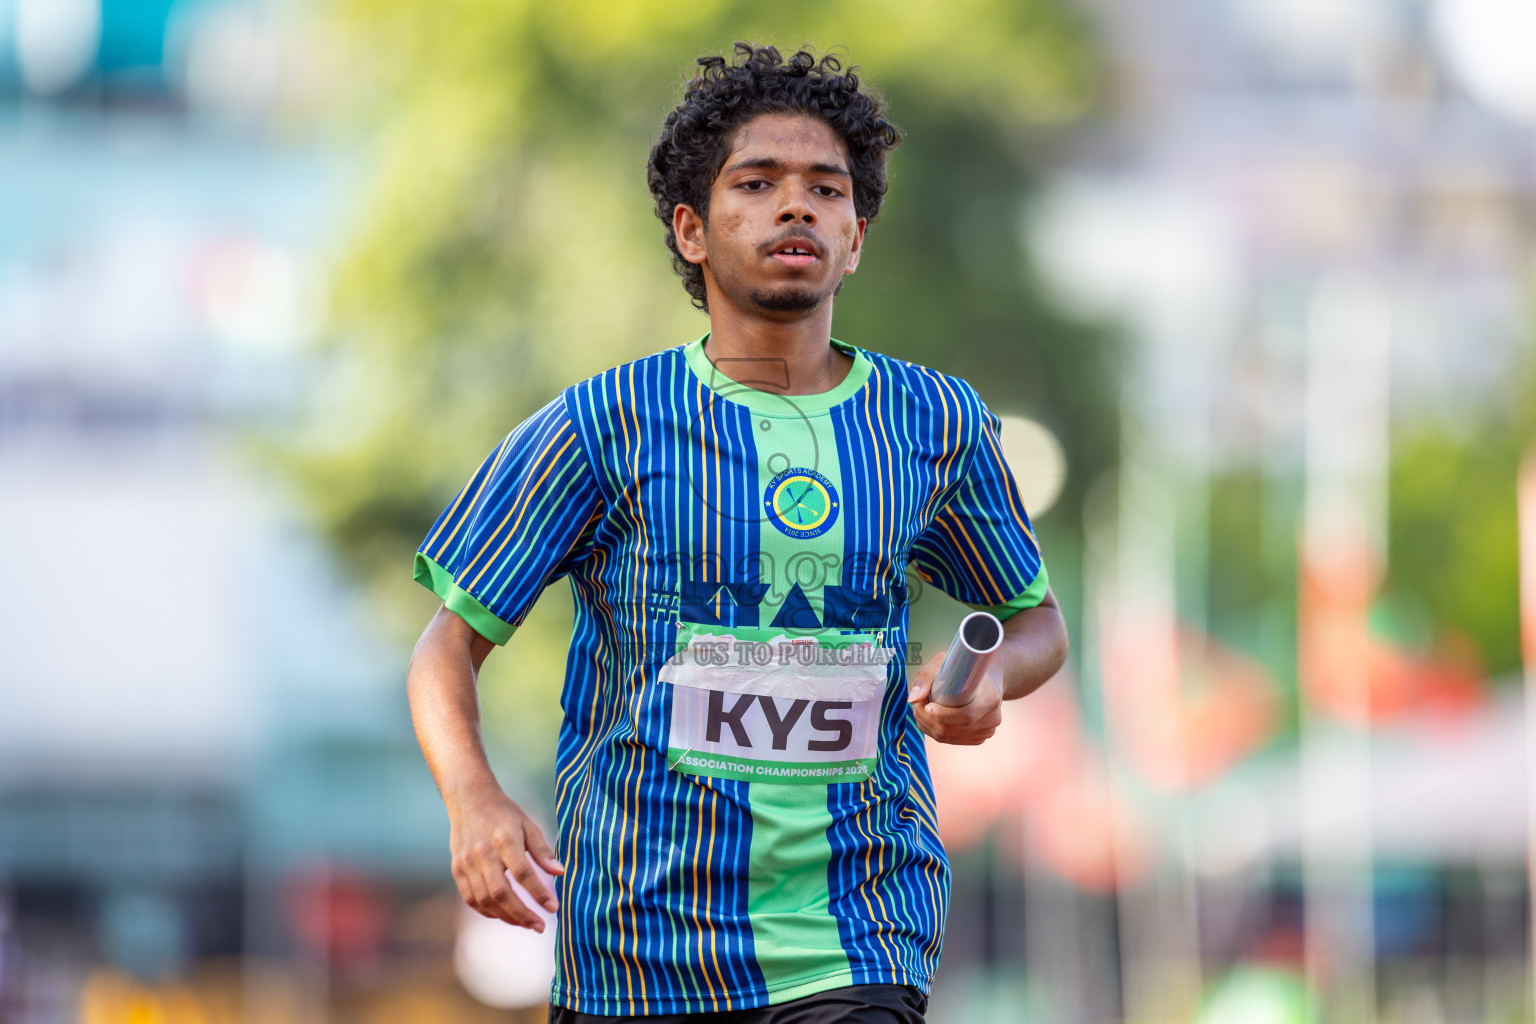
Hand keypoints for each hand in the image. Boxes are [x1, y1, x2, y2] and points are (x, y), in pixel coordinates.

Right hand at [447, 786, 563, 930]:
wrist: (468, 799)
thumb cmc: (504, 813)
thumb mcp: (528, 824)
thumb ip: (543, 850)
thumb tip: (560, 873)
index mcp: (504, 839)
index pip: (522, 873)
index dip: (538, 893)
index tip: (554, 907)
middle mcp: (482, 853)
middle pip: (501, 893)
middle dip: (522, 914)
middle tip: (540, 926)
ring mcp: (466, 863)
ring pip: (485, 900)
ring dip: (506, 917)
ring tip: (526, 923)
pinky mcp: (456, 869)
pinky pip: (471, 898)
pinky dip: (488, 912)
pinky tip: (504, 915)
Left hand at [906, 655, 1003, 744]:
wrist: (985, 678)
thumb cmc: (963, 667)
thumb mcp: (944, 662)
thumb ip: (926, 677)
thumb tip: (913, 699)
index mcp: (990, 698)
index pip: (965, 716)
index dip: (942, 715)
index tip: (927, 705)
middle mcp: (992, 719)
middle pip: (951, 730)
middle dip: (927, 719)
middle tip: (918, 704)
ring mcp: (986, 731)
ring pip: (947, 736)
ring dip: (928, 724)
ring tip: (925, 707)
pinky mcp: (978, 738)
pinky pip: (950, 739)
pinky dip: (936, 729)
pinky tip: (934, 716)